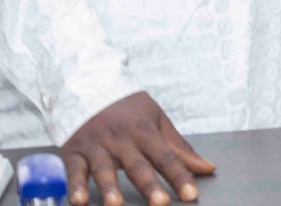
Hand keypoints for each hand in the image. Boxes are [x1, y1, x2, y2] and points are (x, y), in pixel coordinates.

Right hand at [61, 91, 213, 205]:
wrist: (89, 86)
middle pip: (137, 165)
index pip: (166, 156)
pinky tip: (79, 202)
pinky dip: (75, 187)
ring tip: (115, 205)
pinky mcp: (74, 153)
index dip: (179, 176)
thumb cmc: (128, 108)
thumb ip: (178, 147)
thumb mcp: (156, 119)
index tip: (191, 195)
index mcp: (144, 131)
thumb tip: (206, 168)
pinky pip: (74, 171)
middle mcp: (121, 139)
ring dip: (109, 188)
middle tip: (161, 204)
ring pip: (104, 169)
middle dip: (149, 185)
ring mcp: (96, 146)